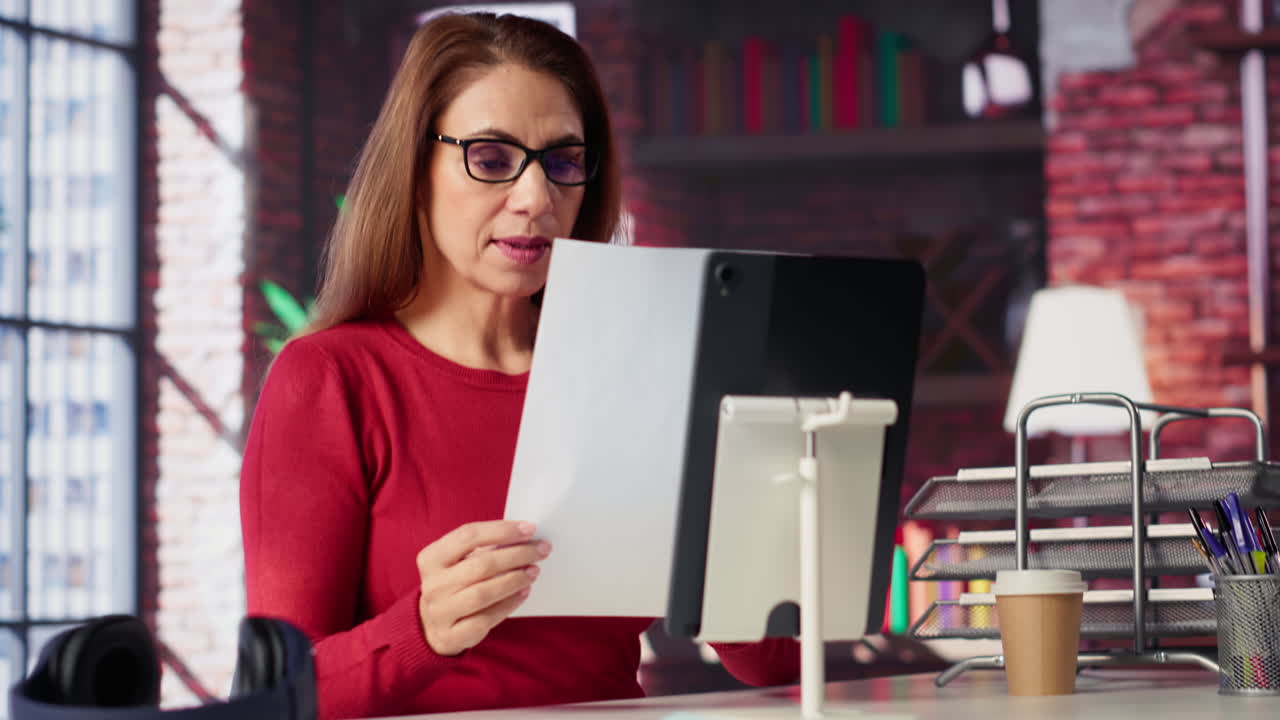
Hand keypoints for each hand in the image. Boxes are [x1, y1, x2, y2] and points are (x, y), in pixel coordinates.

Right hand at [416, 520, 549, 655]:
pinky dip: (509, 604)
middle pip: (481, 565)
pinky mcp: (451, 635)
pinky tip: (524, 593)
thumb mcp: (457, 564)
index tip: (529, 528)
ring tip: (534, 571)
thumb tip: (523, 538)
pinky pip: (485, 619)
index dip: (501, 530)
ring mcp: (440, 612)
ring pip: (483, 593)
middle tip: (541, 550)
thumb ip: (483, 550)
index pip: (468, 536)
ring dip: (514, 579)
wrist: (431, 628)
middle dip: (517, 554)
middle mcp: (433, 584)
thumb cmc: (454, 586)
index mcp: (431, 558)